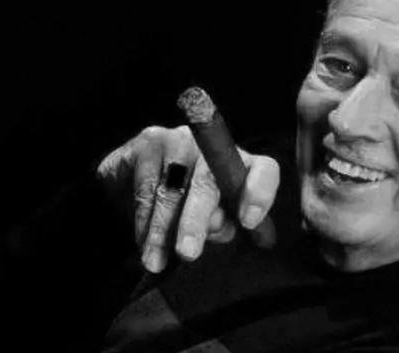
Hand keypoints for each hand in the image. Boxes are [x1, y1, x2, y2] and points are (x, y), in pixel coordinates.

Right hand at [96, 126, 279, 272]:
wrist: (135, 185)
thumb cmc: (183, 205)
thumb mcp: (211, 217)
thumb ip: (226, 225)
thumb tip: (255, 239)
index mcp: (238, 165)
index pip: (264, 170)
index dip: (259, 193)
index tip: (248, 222)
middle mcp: (211, 147)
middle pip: (209, 181)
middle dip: (196, 220)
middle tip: (188, 252)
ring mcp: (179, 140)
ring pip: (172, 187)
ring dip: (161, 229)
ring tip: (155, 259)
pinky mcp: (148, 141)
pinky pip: (146, 184)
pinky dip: (142, 218)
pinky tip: (142, 240)